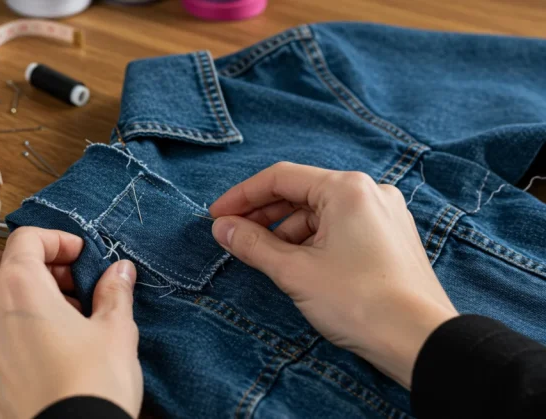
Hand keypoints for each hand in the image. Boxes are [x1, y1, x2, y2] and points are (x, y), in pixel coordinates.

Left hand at [0, 227, 141, 418]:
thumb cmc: (92, 387)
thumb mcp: (116, 332)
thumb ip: (114, 294)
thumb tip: (120, 272)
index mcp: (21, 286)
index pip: (28, 239)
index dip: (56, 241)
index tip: (75, 256)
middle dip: (24, 264)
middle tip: (57, 286)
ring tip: (16, 311)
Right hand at [209, 163, 458, 388]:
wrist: (420, 341)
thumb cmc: (360, 302)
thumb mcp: (294, 271)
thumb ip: (253, 244)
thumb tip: (223, 228)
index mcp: (347, 189)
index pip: (280, 178)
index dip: (242, 196)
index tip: (217, 216)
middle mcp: (370, 192)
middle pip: (302, 192)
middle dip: (264, 215)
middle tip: (233, 236)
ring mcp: (385, 214)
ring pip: (322, 213)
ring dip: (288, 231)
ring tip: (265, 257)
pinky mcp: (391, 237)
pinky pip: (342, 227)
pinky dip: (314, 240)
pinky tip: (298, 263)